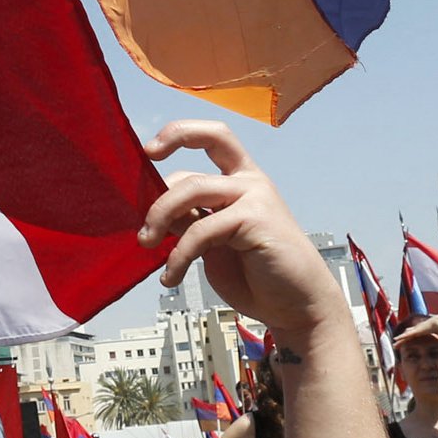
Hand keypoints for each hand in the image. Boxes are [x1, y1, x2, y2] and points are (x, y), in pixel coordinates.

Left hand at [139, 121, 345, 335]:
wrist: (294, 303)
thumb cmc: (256, 273)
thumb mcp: (214, 241)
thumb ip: (192, 219)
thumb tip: (155, 210)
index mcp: (241, 179)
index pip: (212, 137)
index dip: (179, 134)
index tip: (149, 150)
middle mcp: (249, 181)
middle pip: (197, 161)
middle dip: (159, 194)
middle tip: (143, 230)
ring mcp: (255, 197)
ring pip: (193, 189)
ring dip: (161, 218)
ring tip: (149, 247)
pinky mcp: (255, 219)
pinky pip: (201, 229)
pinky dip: (179, 255)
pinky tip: (172, 276)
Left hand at [393, 314, 437, 352]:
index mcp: (428, 329)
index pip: (419, 333)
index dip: (413, 336)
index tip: (408, 339)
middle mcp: (422, 327)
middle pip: (411, 332)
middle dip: (404, 336)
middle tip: (398, 340)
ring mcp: (419, 328)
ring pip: (408, 334)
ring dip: (401, 338)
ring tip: (395, 341)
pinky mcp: (418, 330)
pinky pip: (408, 335)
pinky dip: (402, 337)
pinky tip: (397, 339)